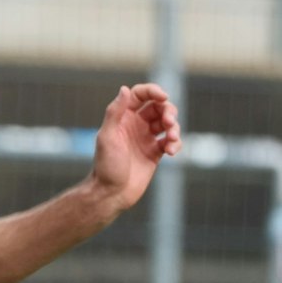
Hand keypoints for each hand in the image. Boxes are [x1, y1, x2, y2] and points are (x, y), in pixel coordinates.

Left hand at [91, 83, 181, 210]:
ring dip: (175, 127)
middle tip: (169, 122)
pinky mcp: (155, 152)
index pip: (140, 95)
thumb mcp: (107, 137)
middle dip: (168, 110)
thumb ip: (115, 112)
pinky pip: (171, 141)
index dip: (153, 91)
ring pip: (168, 123)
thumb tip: (125, 88)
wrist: (111, 193)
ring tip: (172, 138)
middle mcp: (135, 125)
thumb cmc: (106, 166)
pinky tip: (172, 151)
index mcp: (122, 118)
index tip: (163, 97)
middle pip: (158, 107)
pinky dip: (175, 142)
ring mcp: (146, 138)